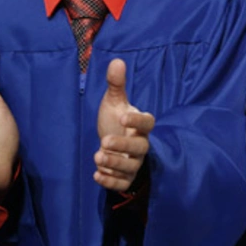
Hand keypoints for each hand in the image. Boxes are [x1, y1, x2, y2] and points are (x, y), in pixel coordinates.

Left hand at [95, 59, 154, 192]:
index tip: (123, 117)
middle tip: (103, 142)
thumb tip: (117, 61)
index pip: (148, 123)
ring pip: (131, 167)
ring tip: (97, 157)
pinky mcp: (125, 178)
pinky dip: (111, 181)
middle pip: (140, 148)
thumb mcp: (114, 102)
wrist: (111, 145)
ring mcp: (134, 163)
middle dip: (123, 147)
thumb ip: (116, 85)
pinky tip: (97, 174)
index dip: (137, 121)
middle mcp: (141, 145)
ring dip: (115, 163)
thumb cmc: (116, 121)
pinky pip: (123, 184)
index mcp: (141, 126)